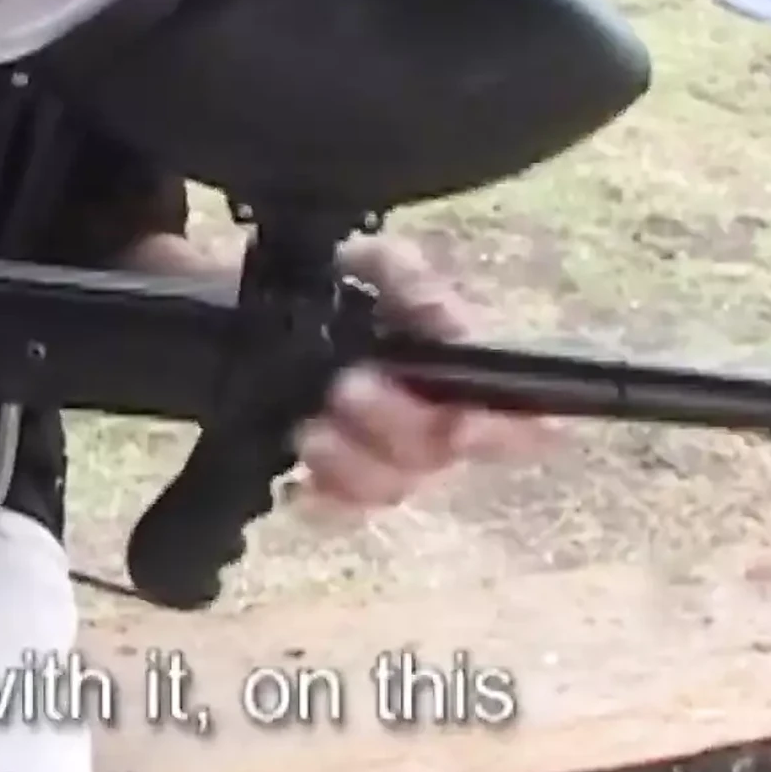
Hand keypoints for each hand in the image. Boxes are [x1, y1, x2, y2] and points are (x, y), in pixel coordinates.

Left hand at [289, 237, 555, 511]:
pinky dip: (325, 503)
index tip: (464, 422)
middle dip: (394, 423)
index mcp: (457, 372)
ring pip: (393, 487)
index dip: (509, 432)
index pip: (523, 420)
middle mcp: (433, 423)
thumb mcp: (370, 259)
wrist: (248, 310)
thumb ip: (412, 279)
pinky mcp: (337, 483)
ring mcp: (386, 459)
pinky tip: (298, 488)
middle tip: (346, 389)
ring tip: (309, 432)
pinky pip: (344, 512)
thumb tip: (448, 324)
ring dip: (353, 465)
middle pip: (439, 452)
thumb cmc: (327, 283)